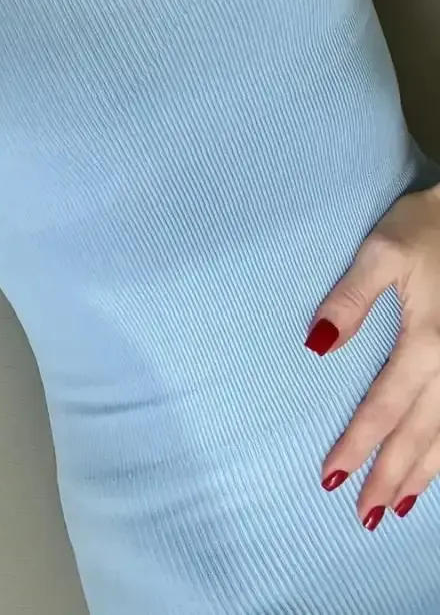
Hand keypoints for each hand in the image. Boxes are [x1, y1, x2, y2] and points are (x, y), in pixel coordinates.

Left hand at [307, 186, 439, 528]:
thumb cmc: (432, 226)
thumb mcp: (384, 248)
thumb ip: (350, 296)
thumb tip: (315, 344)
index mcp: (428, 342)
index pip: (384, 407)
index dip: (358, 444)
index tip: (332, 477)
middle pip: (420, 435)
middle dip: (390, 476)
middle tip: (364, 515)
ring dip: (424, 474)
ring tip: (397, 508)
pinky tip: (437, 470)